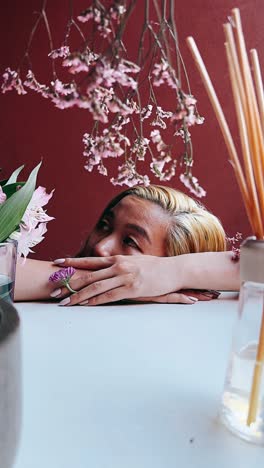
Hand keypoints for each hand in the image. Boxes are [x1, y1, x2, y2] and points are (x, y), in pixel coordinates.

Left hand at [50, 255, 219, 305]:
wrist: (174, 270)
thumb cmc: (155, 268)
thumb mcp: (135, 262)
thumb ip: (120, 265)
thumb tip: (108, 268)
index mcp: (117, 259)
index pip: (90, 260)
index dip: (72, 262)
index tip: (56, 264)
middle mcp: (118, 266)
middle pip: (88, 274)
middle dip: (69, 283)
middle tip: (54, 290)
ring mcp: (124, 276)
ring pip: (95, 286)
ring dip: (78, 295)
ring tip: (64, 302)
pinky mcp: (132, 289)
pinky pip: (108, 296)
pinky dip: (94, 301)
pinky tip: (85, 305)